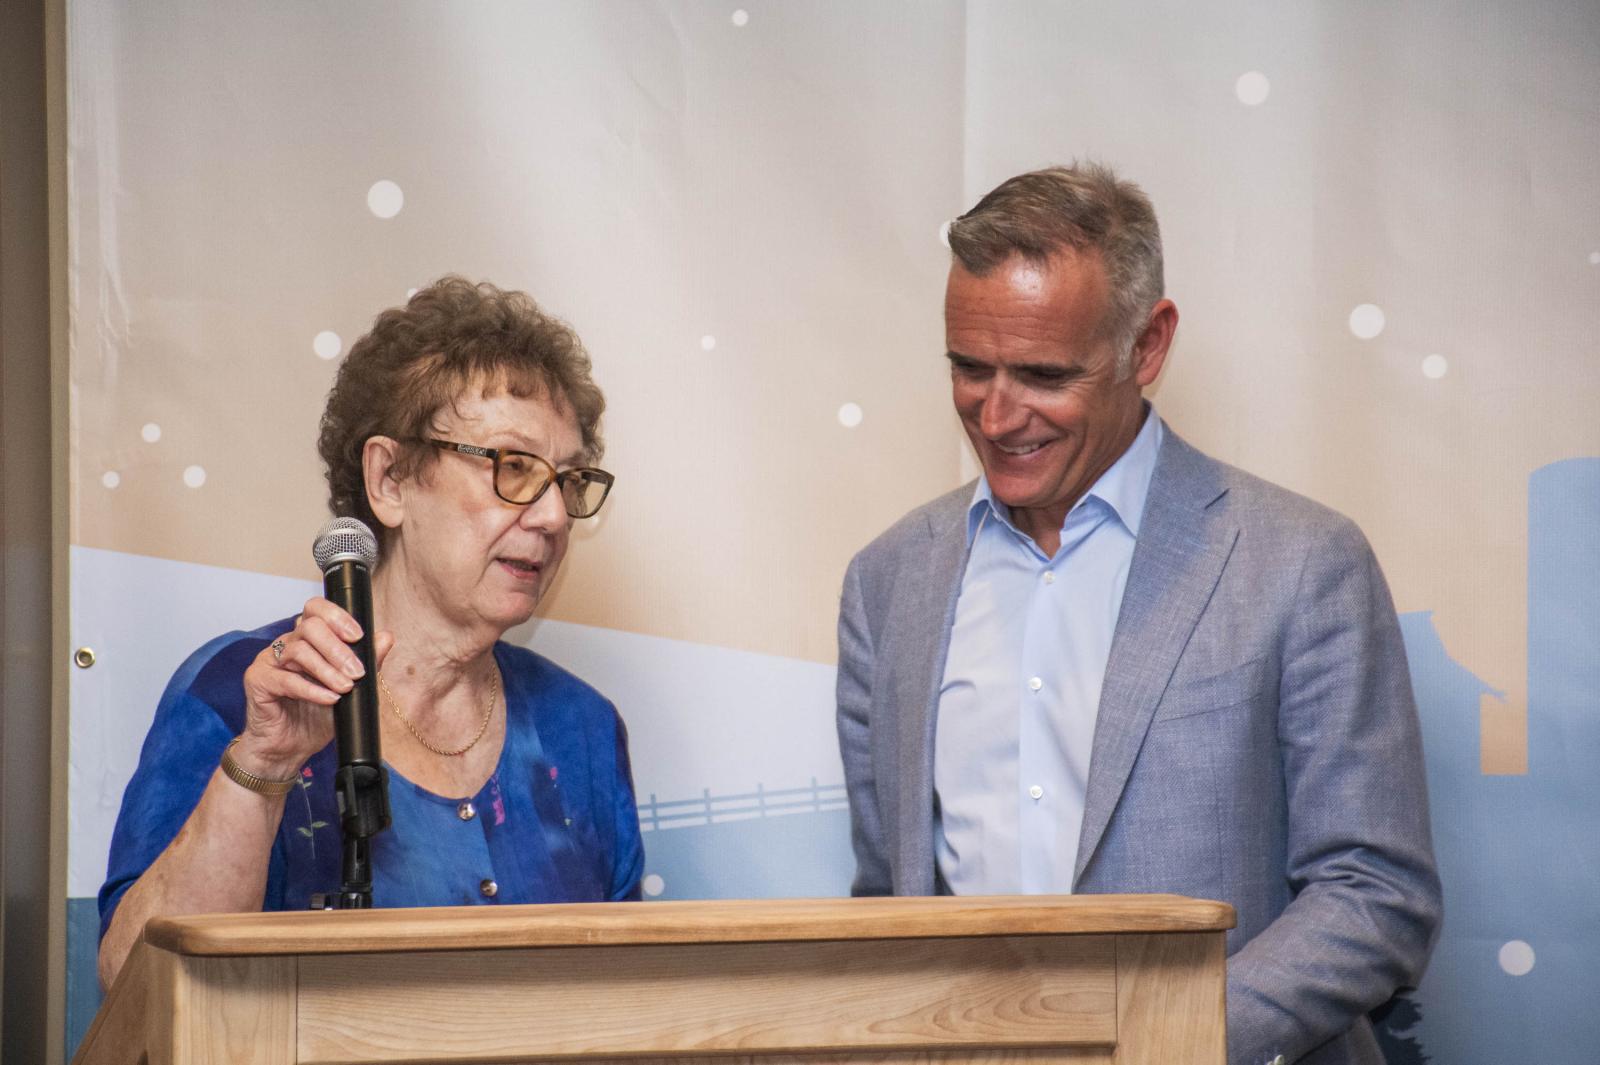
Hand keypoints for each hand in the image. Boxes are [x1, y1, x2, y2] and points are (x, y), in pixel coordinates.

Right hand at [237, 598, 394, 777]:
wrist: (291, 748)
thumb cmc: (318, 716)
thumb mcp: (351, 689)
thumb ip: (368, 663)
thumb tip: (386, 637)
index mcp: (308, 639)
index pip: (316, 610)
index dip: (337, 617)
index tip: (358, 636)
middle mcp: (287, 644)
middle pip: (309, 626)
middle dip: (337, 648)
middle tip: (357, 672)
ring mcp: (269, 661)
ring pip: (298, 650)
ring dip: (327, 670)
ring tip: (345, 688)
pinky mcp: (258, 681)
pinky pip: (285, 679)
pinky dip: (311, 689)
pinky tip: (329, 699)